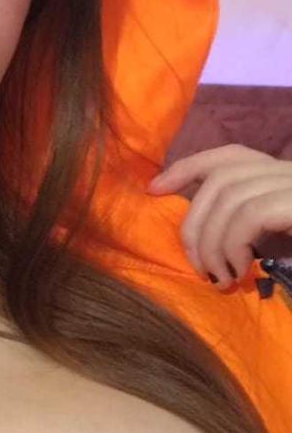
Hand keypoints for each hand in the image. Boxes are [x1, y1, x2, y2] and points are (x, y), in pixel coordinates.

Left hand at [146, 144, 291, 288]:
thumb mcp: (276, 238)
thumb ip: (243, 228)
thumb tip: (196, 241)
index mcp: (281, 175)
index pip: (229, 155)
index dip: (186, 168)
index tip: (154, 190)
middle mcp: (290, 171)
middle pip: (221, 177)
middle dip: (195, 224)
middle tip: (196, 266)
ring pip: (230, 198)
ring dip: (212, 244)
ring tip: (218, 277)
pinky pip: (249, 216)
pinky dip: (233, 246)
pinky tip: (240, 271)